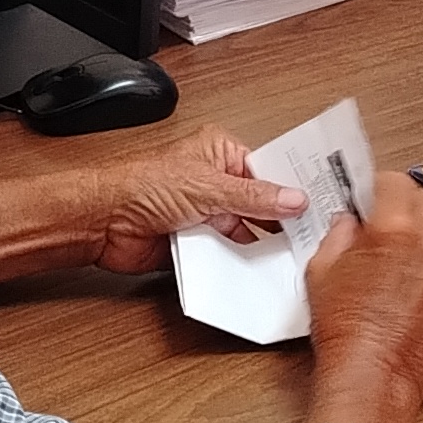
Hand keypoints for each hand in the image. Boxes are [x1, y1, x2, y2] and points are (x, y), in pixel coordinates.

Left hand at [78, 125, 306, 276]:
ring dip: (258, 244)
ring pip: (246, 231)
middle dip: (279, 221)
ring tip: (289, 256)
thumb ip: (254, 197)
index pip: (268, 170)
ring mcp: (207, 214)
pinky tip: (257, 269)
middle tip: (310, 235)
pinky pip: (227, 253)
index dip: (291, 187)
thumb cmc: (141, 186)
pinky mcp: (197, 242)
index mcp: (220, 153)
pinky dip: (238, 261)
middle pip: (260, 204)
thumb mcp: (208, 188)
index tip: (318, 203)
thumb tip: (293, 199)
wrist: (104, 222)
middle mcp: (216, 182)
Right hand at [302, 178, 422, 422]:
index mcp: (395, 230)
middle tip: (390, 233)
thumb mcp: (321, 271)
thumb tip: (351, 222)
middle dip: (409, 212)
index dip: (381, 188)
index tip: (376, 198)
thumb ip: (339, 234)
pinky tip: (416, 307)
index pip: (396, 181)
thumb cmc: (344, 332)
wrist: (372, 381)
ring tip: (401, 279)